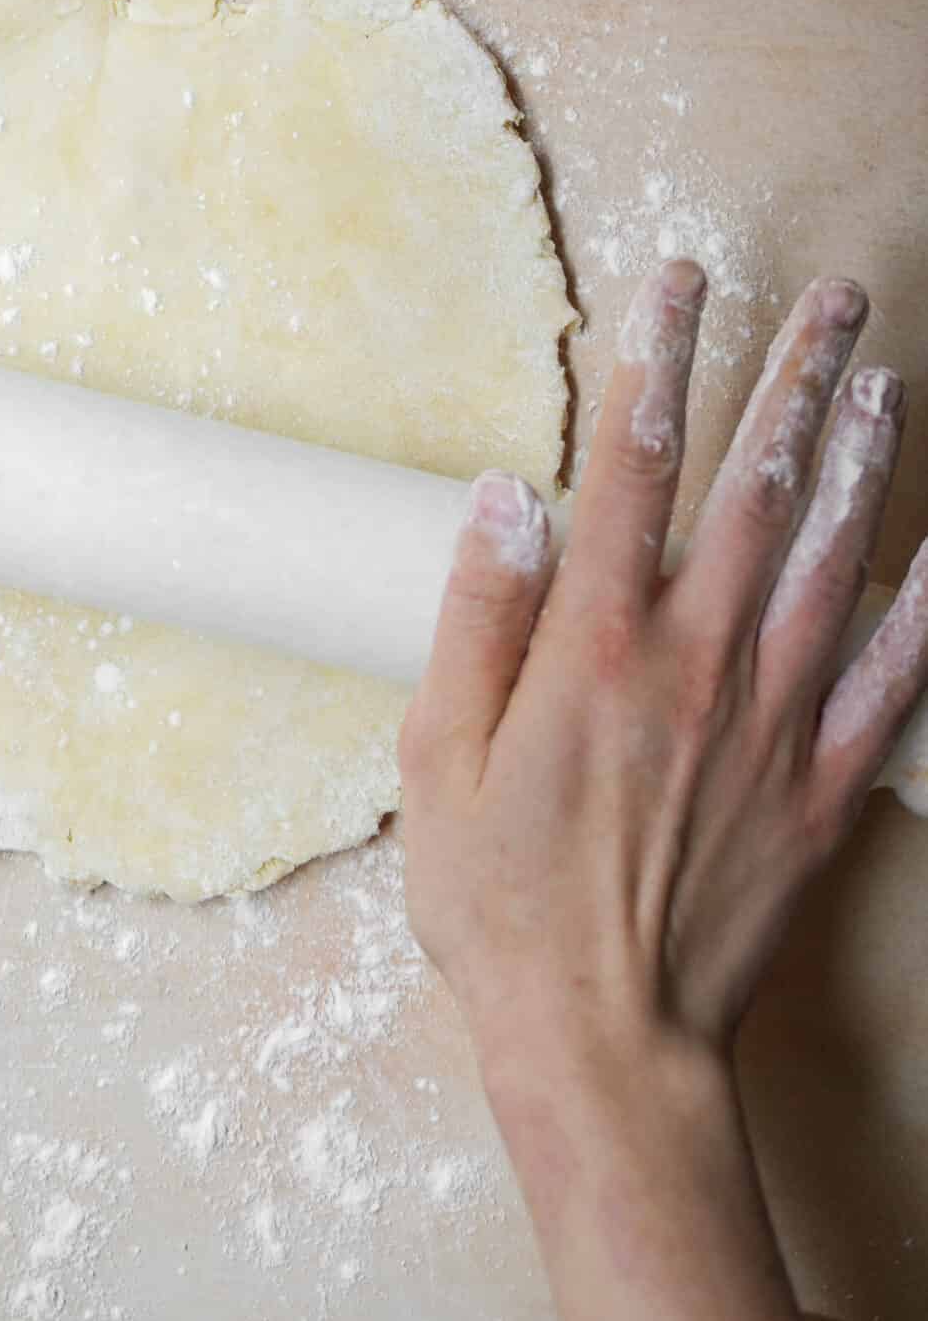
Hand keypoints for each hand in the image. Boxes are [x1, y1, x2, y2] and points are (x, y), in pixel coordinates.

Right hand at [401, 259, 927, 1093]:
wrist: (603, 1042)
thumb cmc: (500, 904)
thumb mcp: (438, 758)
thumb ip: (479, 616)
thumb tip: (508, 495)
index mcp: (597, 644)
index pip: (635, 462)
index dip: (659, 355)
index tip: (681, 278)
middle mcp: (699, 660)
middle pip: (757, 485)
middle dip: (797, 376)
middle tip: (835, 298)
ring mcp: (774, 721)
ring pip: (836, 558)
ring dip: (866, 458)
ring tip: (887, 378)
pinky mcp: (823, 786)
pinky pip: (897, 682)